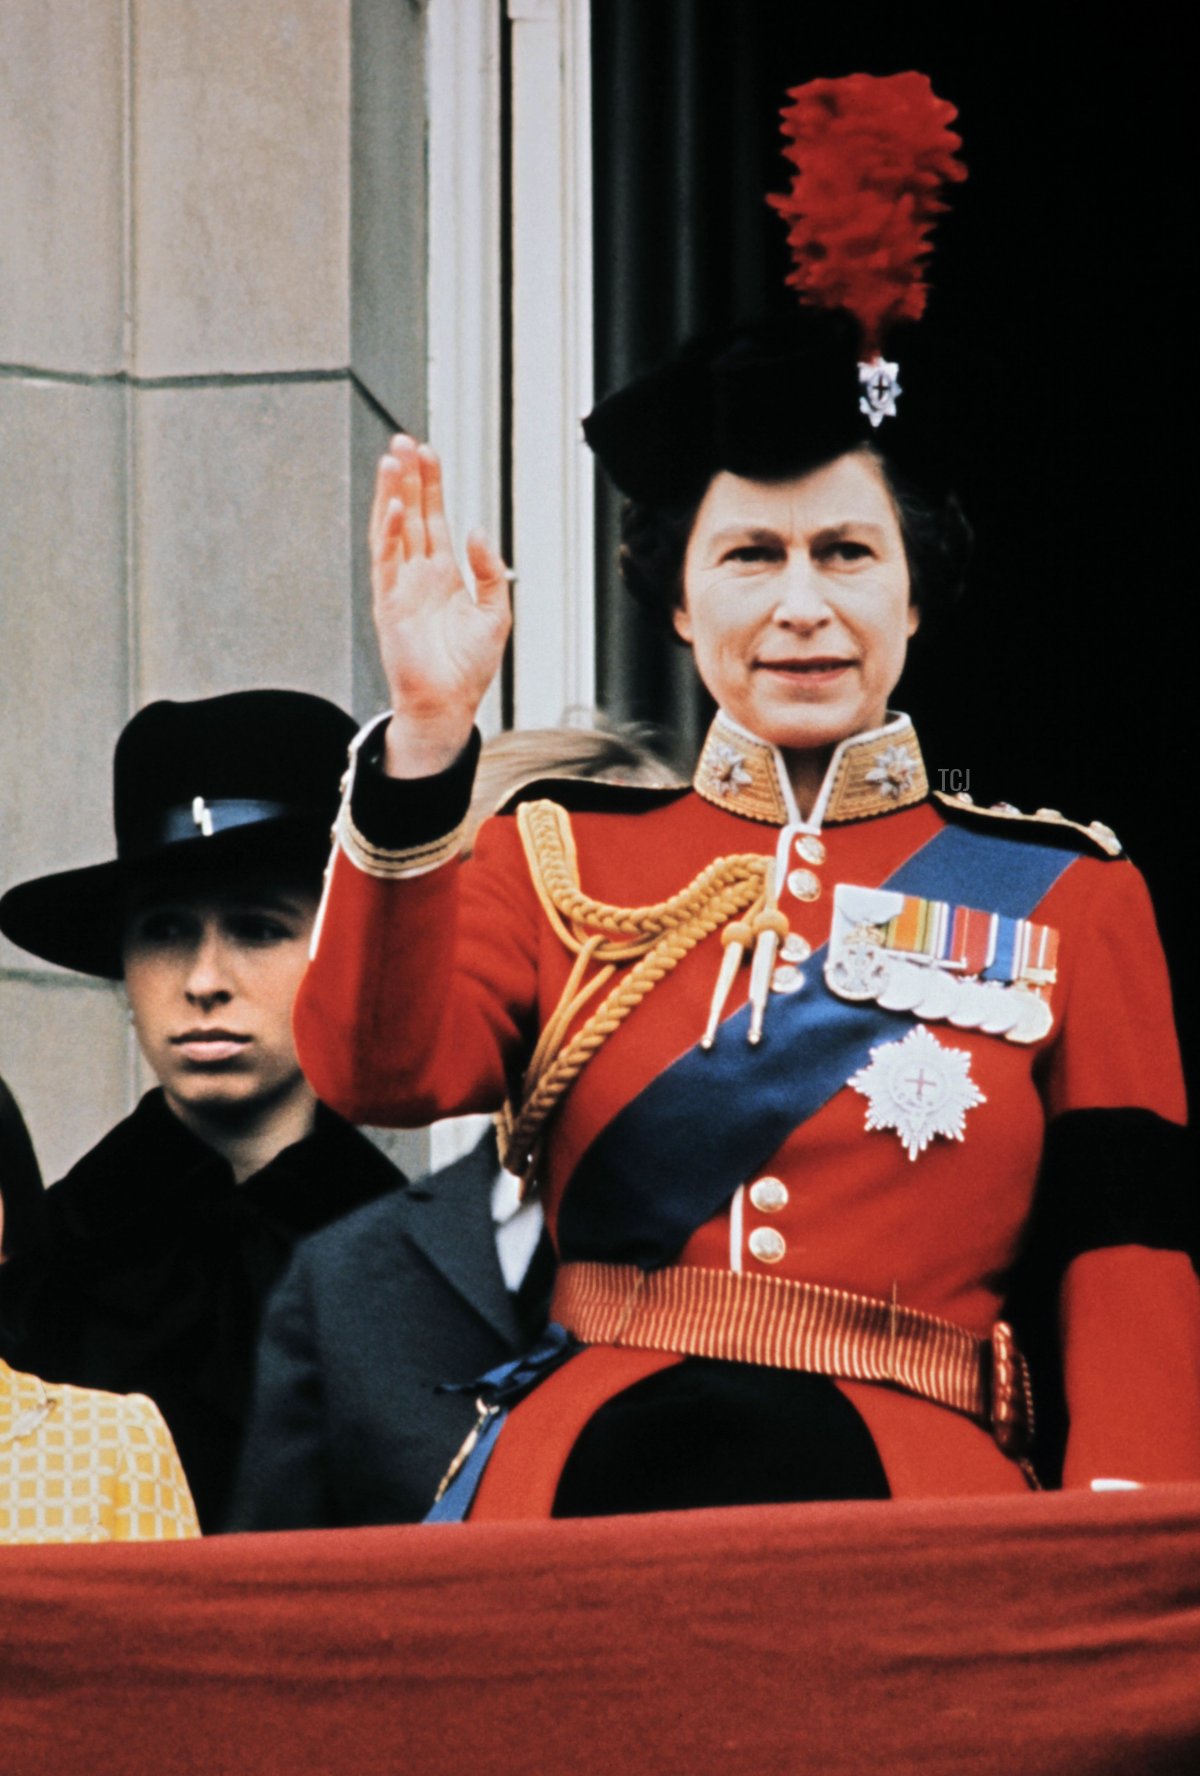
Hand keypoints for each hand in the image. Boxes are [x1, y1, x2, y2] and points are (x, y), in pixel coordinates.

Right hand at [369, 435, 511, 778]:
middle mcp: (419, 575)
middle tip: (404, 441)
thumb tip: (478, 530)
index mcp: (444, 575)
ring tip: (392, 460)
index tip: (428, 452)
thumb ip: (489, 571)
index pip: (434, 519)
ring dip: (392, 495)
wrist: (448, 705)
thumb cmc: (468, 667)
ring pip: (393, 529)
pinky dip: (390, 533)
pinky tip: (395, 506)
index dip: (431, 485)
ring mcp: (401, 587)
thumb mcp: (495, 613)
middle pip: (411, 514)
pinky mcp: (389, 604)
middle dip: (407, 478)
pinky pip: (386, 561)